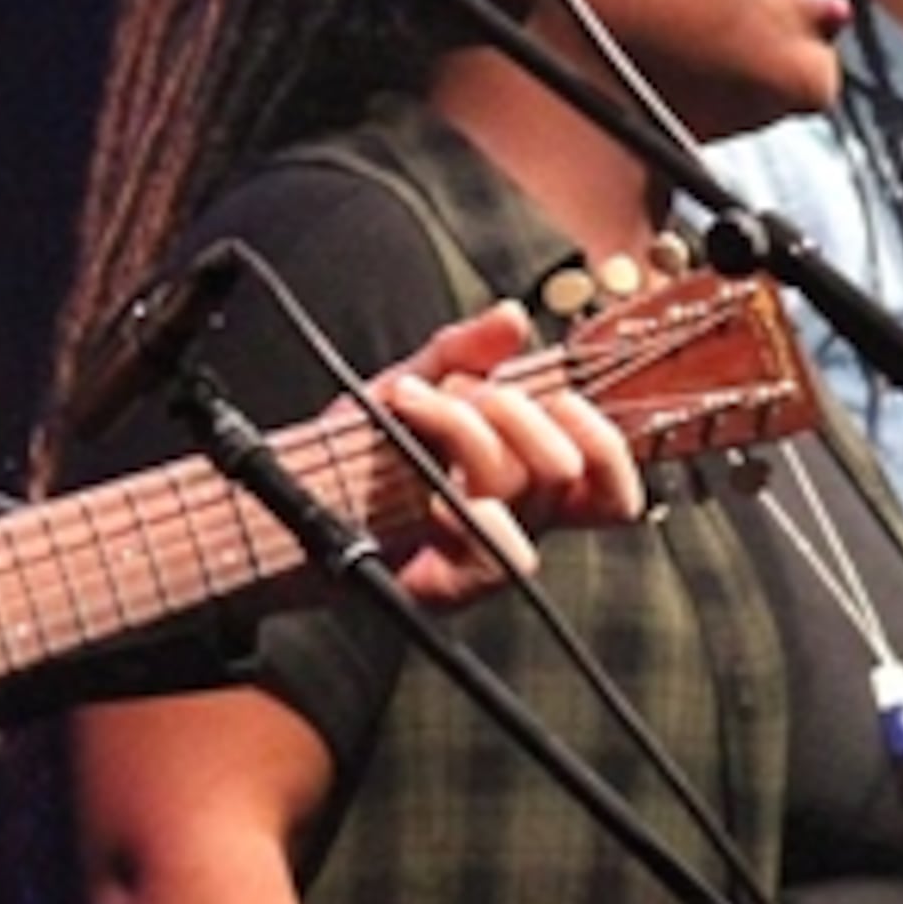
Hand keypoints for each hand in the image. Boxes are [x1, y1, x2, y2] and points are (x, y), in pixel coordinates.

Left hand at [369, 303, 647, 605]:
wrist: (292, 496)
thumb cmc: (358, 450)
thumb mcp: (410, 383)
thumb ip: (463, 352)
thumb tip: (511, 318)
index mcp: (524, 482)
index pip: (610, 488)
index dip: (608, 446)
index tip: (562, 398)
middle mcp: (516, 523)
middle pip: (561, 469)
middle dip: (510, 408)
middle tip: (457, 388)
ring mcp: (482, 557)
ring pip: (517, 489)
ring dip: (466, 428)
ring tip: (415, 403)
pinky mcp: (446, 586)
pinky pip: (492, 557)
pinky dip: (471, 510)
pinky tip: (433, 487)